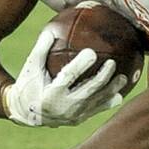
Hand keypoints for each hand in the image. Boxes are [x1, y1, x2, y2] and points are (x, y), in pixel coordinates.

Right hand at [2, 28, 125, 126]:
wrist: (25, 113)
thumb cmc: (29, 85)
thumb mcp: (30, 67)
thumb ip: (42, 49)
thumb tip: (52, 29)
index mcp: (50, 94)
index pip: (68, 77)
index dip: (80, 65)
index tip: (91, 52)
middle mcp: (63, 107)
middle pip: (88, 91)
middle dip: (102, 77)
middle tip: (112, 63)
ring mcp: (73, 116)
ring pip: (96, 102)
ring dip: (111, 90)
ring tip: (123, 77)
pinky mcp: (79, 120)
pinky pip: (97, 110)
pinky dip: (109, 102)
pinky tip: (120, 94)